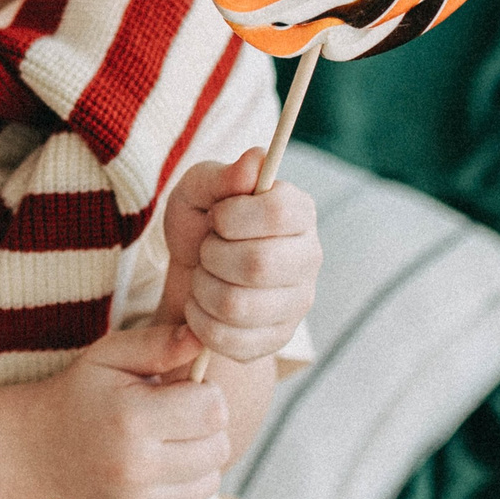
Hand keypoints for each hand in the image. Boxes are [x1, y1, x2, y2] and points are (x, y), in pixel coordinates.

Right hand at [16, 324, 227, 498]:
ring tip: (165, 444)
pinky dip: (182, 490)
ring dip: (197, 461)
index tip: (182, 391)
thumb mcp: (111, 355)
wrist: (41, 447)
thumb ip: (159, 343)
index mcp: (131, 418)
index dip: (205, 395)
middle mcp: (135, 468)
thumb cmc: (84, 392)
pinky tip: (155, 472)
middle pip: (218, 448)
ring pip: (210, 482)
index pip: (214, 410)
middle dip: (204, 429)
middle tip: (172, 418)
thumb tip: (203, 337)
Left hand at [158, 149, 319, 365]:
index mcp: (298, 212)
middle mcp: (308, 258)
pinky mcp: (275, 340)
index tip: (218, 217)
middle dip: (213, 256)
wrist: (191, 275)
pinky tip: (201, 307)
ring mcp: (296, 304)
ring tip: (203, 276)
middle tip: (207, 249)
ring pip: (238, 306)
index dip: (235, 216)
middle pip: (258, 264)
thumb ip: (222, 175)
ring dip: (202, 289)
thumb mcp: (197, 190)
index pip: (280, 212)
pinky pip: (230, 340)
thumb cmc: (201, 223)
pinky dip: (200, 323)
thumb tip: (257, 158)